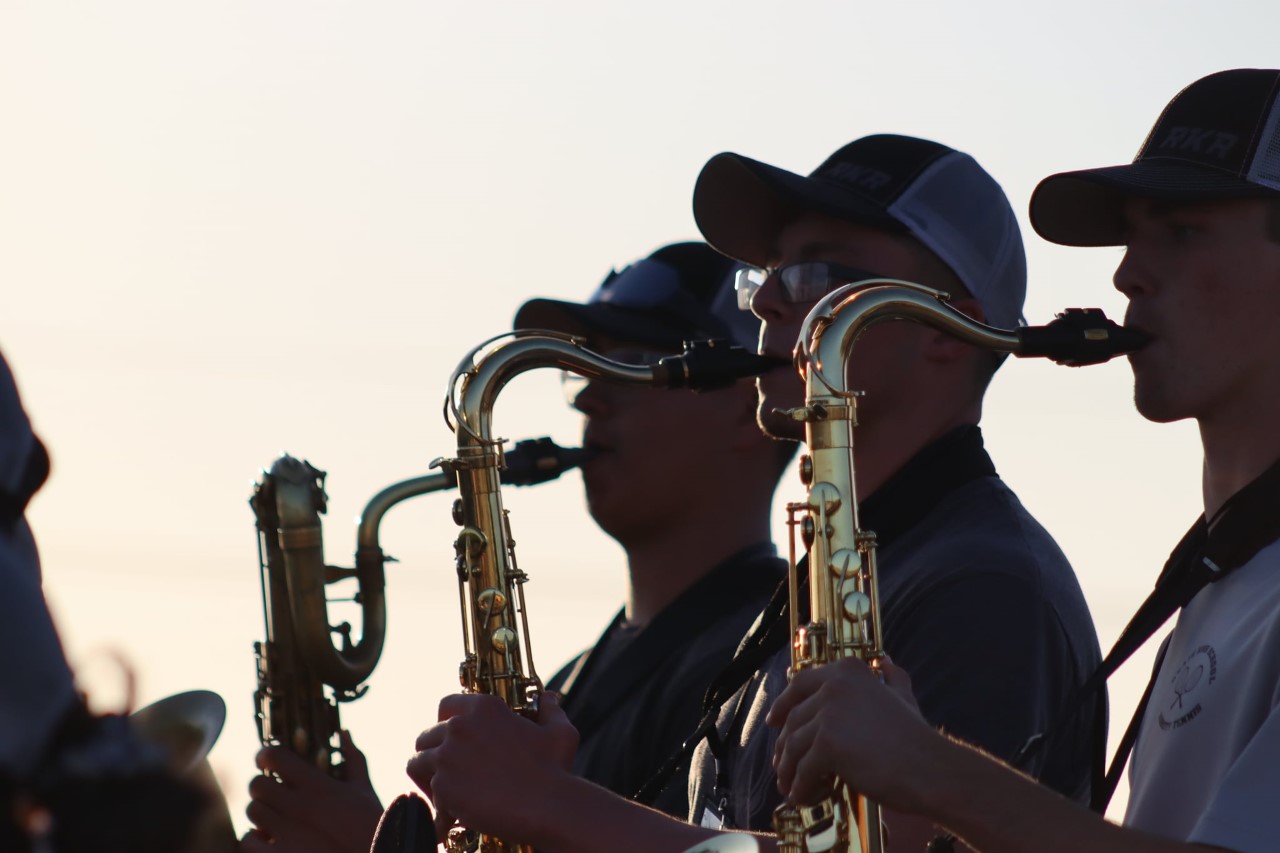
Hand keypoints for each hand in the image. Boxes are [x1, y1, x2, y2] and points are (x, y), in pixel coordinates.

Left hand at [241, 730, 384, 852]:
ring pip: (252, 812)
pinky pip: (248, 841)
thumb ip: (352, 759)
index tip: (267, 760)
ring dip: (261, 812)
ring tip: (276, 816)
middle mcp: (298, 807)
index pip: (275, 757)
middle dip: (263, 785)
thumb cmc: (372, 827)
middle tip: (273, 791)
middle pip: (257, 784)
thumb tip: (344, 733)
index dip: (266, 755)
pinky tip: (270, 840)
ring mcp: (286, 834)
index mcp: (318, 786)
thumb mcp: (363, 790)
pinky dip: (255, 839)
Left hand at [407, 692, 578, 844]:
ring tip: (444, 791)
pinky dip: (438, 803)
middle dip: (434, 752)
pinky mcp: (442, 786)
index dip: (446, 721)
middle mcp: (459, 727)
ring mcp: (447, 756)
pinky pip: (428, 794)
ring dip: (428, 776)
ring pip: (417, 762)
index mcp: (484, 708)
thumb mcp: (559, 731)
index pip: (446, 705)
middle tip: (449, 770)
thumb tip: (548, 697)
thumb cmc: (555, 769)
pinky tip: (454, 813)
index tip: (454, 738)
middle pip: (426, 735)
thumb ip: (550, 709)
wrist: (547, 806)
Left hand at [767, 657, 937, 812]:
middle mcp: (834, 686)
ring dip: (789, 770)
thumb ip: (891, 676)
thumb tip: (885, 662)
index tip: (774, 722)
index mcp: (847, 671)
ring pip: (794, 746)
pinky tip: (803, 796)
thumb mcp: (903, 695)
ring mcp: (829, 714)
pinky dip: (800, 786)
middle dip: (785, 745)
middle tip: (782, 765)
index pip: (800, 685)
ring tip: (791, 786)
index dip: (783, 705)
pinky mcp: (828, 745)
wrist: (930, 768)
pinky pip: (804, 770)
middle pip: (794, 719)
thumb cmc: (916, 737)